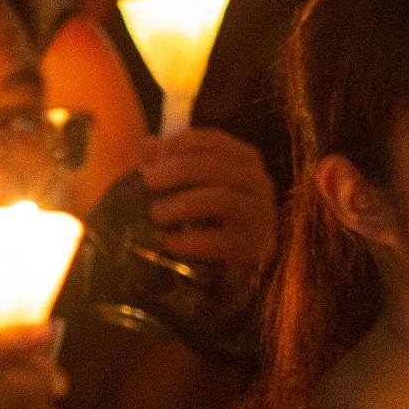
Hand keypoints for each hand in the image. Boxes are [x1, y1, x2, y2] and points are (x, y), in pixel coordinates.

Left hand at [128, 128, 279, 283]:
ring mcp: (261, 215)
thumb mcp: (192, 186)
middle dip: (178, 170)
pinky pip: (224, 241)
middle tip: (148, 180)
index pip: (215, 141)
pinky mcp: (256, 248)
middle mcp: (259, 183)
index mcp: (245, 161)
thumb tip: (146, 145)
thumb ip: (171, 165)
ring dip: (184, 203)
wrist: (235, 268)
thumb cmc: (211, 217)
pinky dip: (194, 241)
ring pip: (224, 199)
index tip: (151, 154)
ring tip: (155, 213)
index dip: (182, 143)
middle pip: (218, 167)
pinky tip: (171, 243)